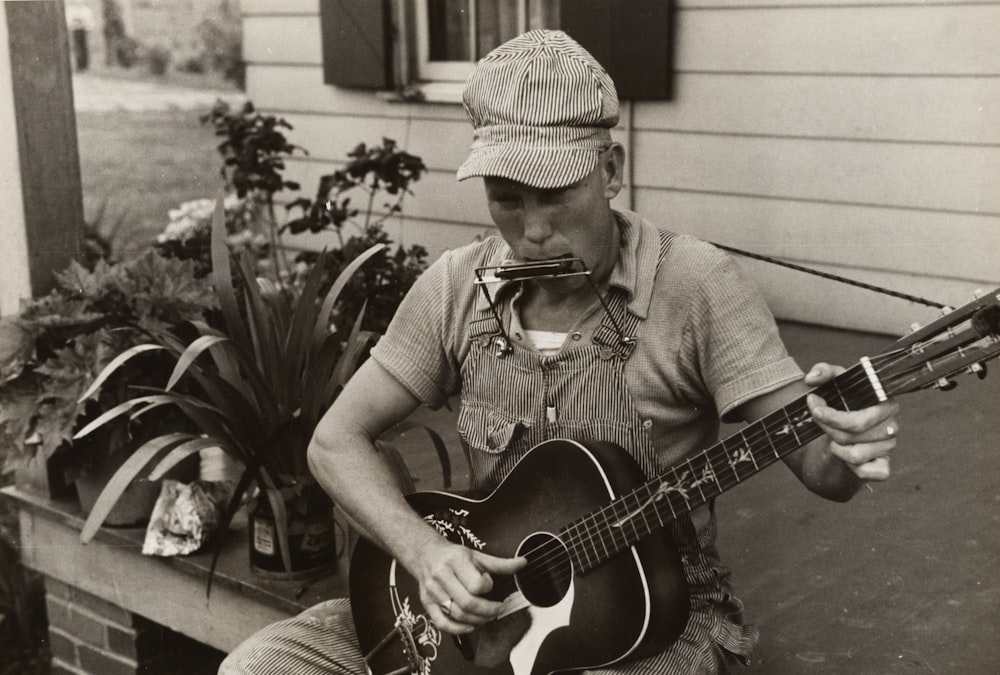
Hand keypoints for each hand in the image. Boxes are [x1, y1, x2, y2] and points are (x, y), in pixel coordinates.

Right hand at [412, 537, 525, 633]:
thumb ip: (501, 563)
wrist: (425, 554)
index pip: (476, 584)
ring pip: (456, 615)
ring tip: (486, 617)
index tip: (490, 584)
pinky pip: (442, 623)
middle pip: (467, 603)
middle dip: (487, 611)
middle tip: (497, 609)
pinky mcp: (426, 603)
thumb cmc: (454, 556)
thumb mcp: (477, 555)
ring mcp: (432, 591)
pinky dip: (459, 629)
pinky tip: (471, 625)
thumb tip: (523, 563)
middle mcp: (441, 576)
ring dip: (476, 620)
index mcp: (456, 560)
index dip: (488, 587)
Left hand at [804, 362, 899, 481]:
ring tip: (833, 438)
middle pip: (854, 435)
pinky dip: (851, 467)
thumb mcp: (834, 383)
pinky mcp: (884, 467)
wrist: (842, 429)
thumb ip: (823, 372)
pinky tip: (844, 455)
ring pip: (855, 455)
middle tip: (818, 420)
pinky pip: (868, 473)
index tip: (814, 409)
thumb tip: (812, 379)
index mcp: (886, 403)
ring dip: (837, 447)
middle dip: (829, 428)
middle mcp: (892, 426)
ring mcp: (889, 447)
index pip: (860, 417)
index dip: (833, 416)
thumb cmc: (841, 403)